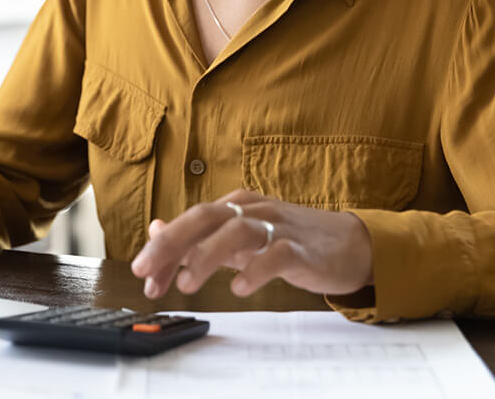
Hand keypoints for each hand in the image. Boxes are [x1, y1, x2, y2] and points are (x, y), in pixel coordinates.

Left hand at [130, 189, 373, 298]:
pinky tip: (239, 288)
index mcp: (237, 207)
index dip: (163, 246)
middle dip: (171, 243)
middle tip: (145, 271)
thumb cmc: (292, 239)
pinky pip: (276, 254)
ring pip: (237, 231)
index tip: (144, 275)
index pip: (191, 221)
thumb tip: (156, 230)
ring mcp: (279, 227)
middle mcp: (254, 210)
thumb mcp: (241, 235)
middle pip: (206, 217)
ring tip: (187, 283)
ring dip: (207, 256)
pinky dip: (254, 270)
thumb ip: (201, 235)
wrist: (351, 243)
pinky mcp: (301, 249)